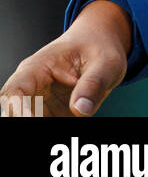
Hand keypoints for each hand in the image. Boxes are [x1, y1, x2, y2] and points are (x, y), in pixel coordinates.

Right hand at [0, 0, 131, 117]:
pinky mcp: (51, 116)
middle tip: (52, 121)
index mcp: (38, 67)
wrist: (102, 45)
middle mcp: (33, 87)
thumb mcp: (106, 62)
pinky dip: (52, 131)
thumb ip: (94, 83)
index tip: (30, 121)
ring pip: (28, 120)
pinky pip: (45, 126)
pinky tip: (72, 121)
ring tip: (64, 119)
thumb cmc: (100, 47)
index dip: (18, 109)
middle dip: (22, 119)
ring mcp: (40, 104)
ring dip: (38, 127)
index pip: (16, 89)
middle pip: (13, 111)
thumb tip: (80, 109)